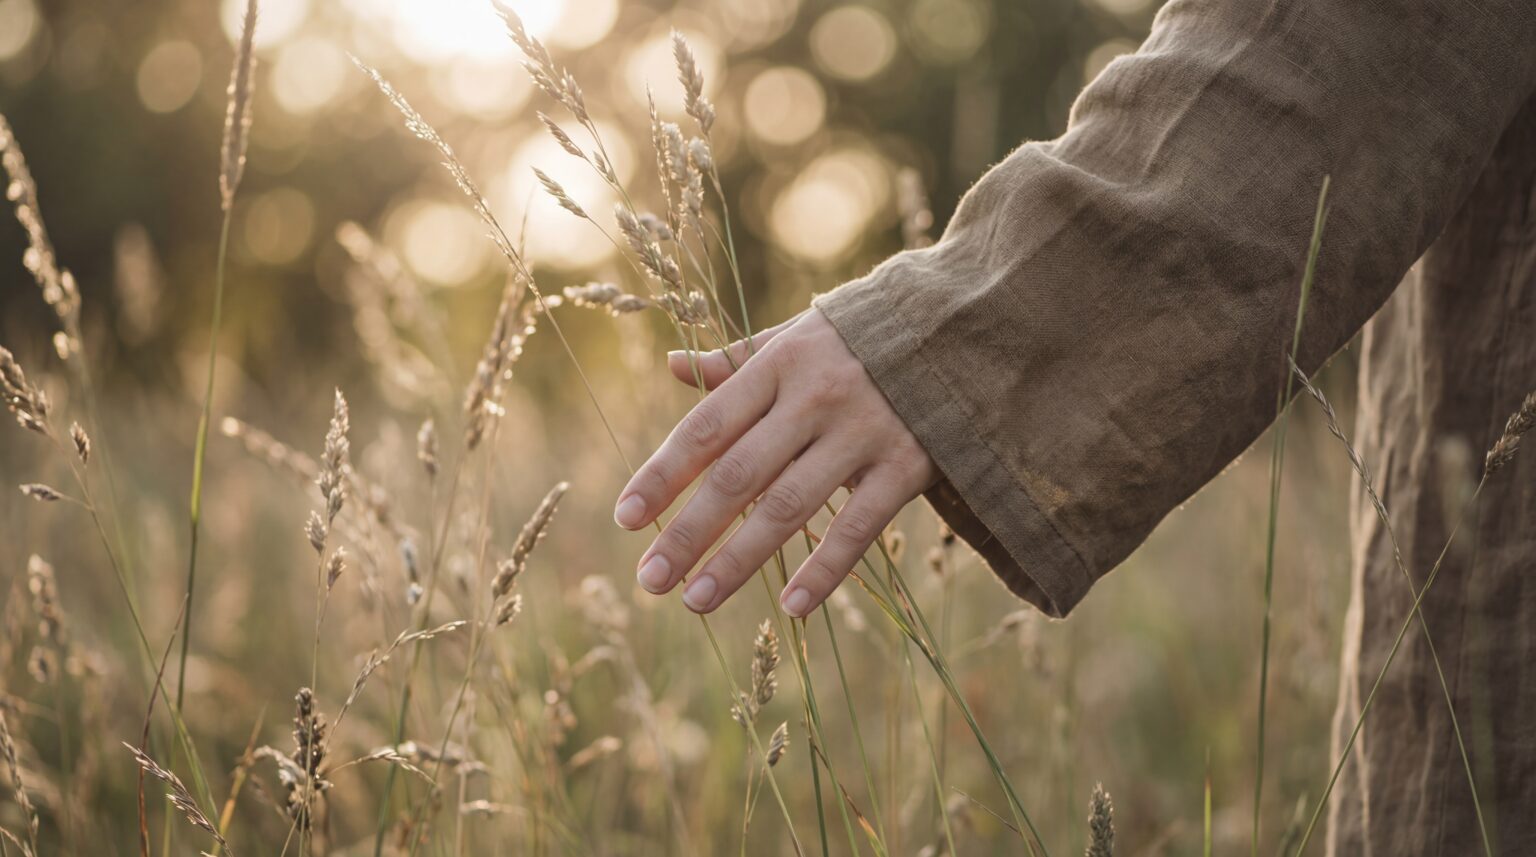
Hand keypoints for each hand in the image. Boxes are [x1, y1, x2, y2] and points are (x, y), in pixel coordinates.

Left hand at [615, 309, 937, 617]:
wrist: (963, 326)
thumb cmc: (864, 338)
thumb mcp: (799, 336)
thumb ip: (738, 360)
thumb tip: (674, 366)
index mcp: (780, 365)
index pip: (707, 427)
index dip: (664, 474)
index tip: (624, 519)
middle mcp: (815, 398)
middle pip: (738, 475)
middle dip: (688, 531)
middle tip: (649, 580)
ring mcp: (863, 433)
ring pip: (790, 507)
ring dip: (739, 559)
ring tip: (695, 601)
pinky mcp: (908, 466)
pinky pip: (859, 526)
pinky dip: (826, 569)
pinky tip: (792, 607)